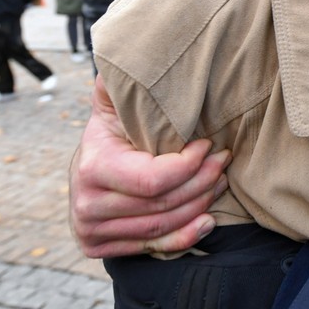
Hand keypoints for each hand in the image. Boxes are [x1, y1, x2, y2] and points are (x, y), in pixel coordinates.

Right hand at [69, 74, 230, 257]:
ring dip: (200, 205)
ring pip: (163, 226)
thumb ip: (119, 85)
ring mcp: (92, 231)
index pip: (154, 179)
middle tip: (224, 161)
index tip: (208, 145)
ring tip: (220, 181)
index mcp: (93, 167)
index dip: (189, 166)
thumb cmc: (110, 134)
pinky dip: (185, 237)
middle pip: (163, 203)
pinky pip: (154, 248)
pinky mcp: (100, 248)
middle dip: (203, 181)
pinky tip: (207, 221)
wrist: (84, 172)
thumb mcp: (111, 106)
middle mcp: (88, 204)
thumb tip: (125, 59)